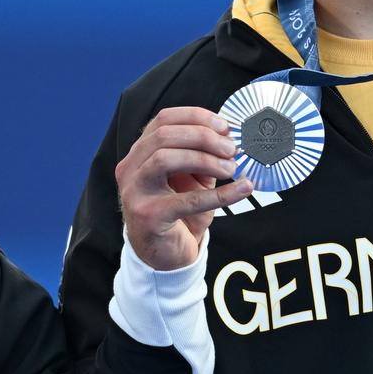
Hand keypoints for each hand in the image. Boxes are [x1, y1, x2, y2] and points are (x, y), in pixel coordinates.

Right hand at [116, 106, 252, 270]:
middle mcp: (130, 169)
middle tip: (231, 149)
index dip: (196, 117)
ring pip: (165, 159)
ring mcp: (135, 192)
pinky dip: (220, 194)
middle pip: (163, 136)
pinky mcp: (149, 216)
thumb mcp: (192, 178)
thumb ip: (203, 156)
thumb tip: (229, 136)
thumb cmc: (179, 212)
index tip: (225, 126)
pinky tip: (242, 189)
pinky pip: (187, 200)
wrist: (166, 255)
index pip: (163, 120)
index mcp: (139, 153)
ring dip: (205, 159)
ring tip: (231, 168)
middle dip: (203, 137)